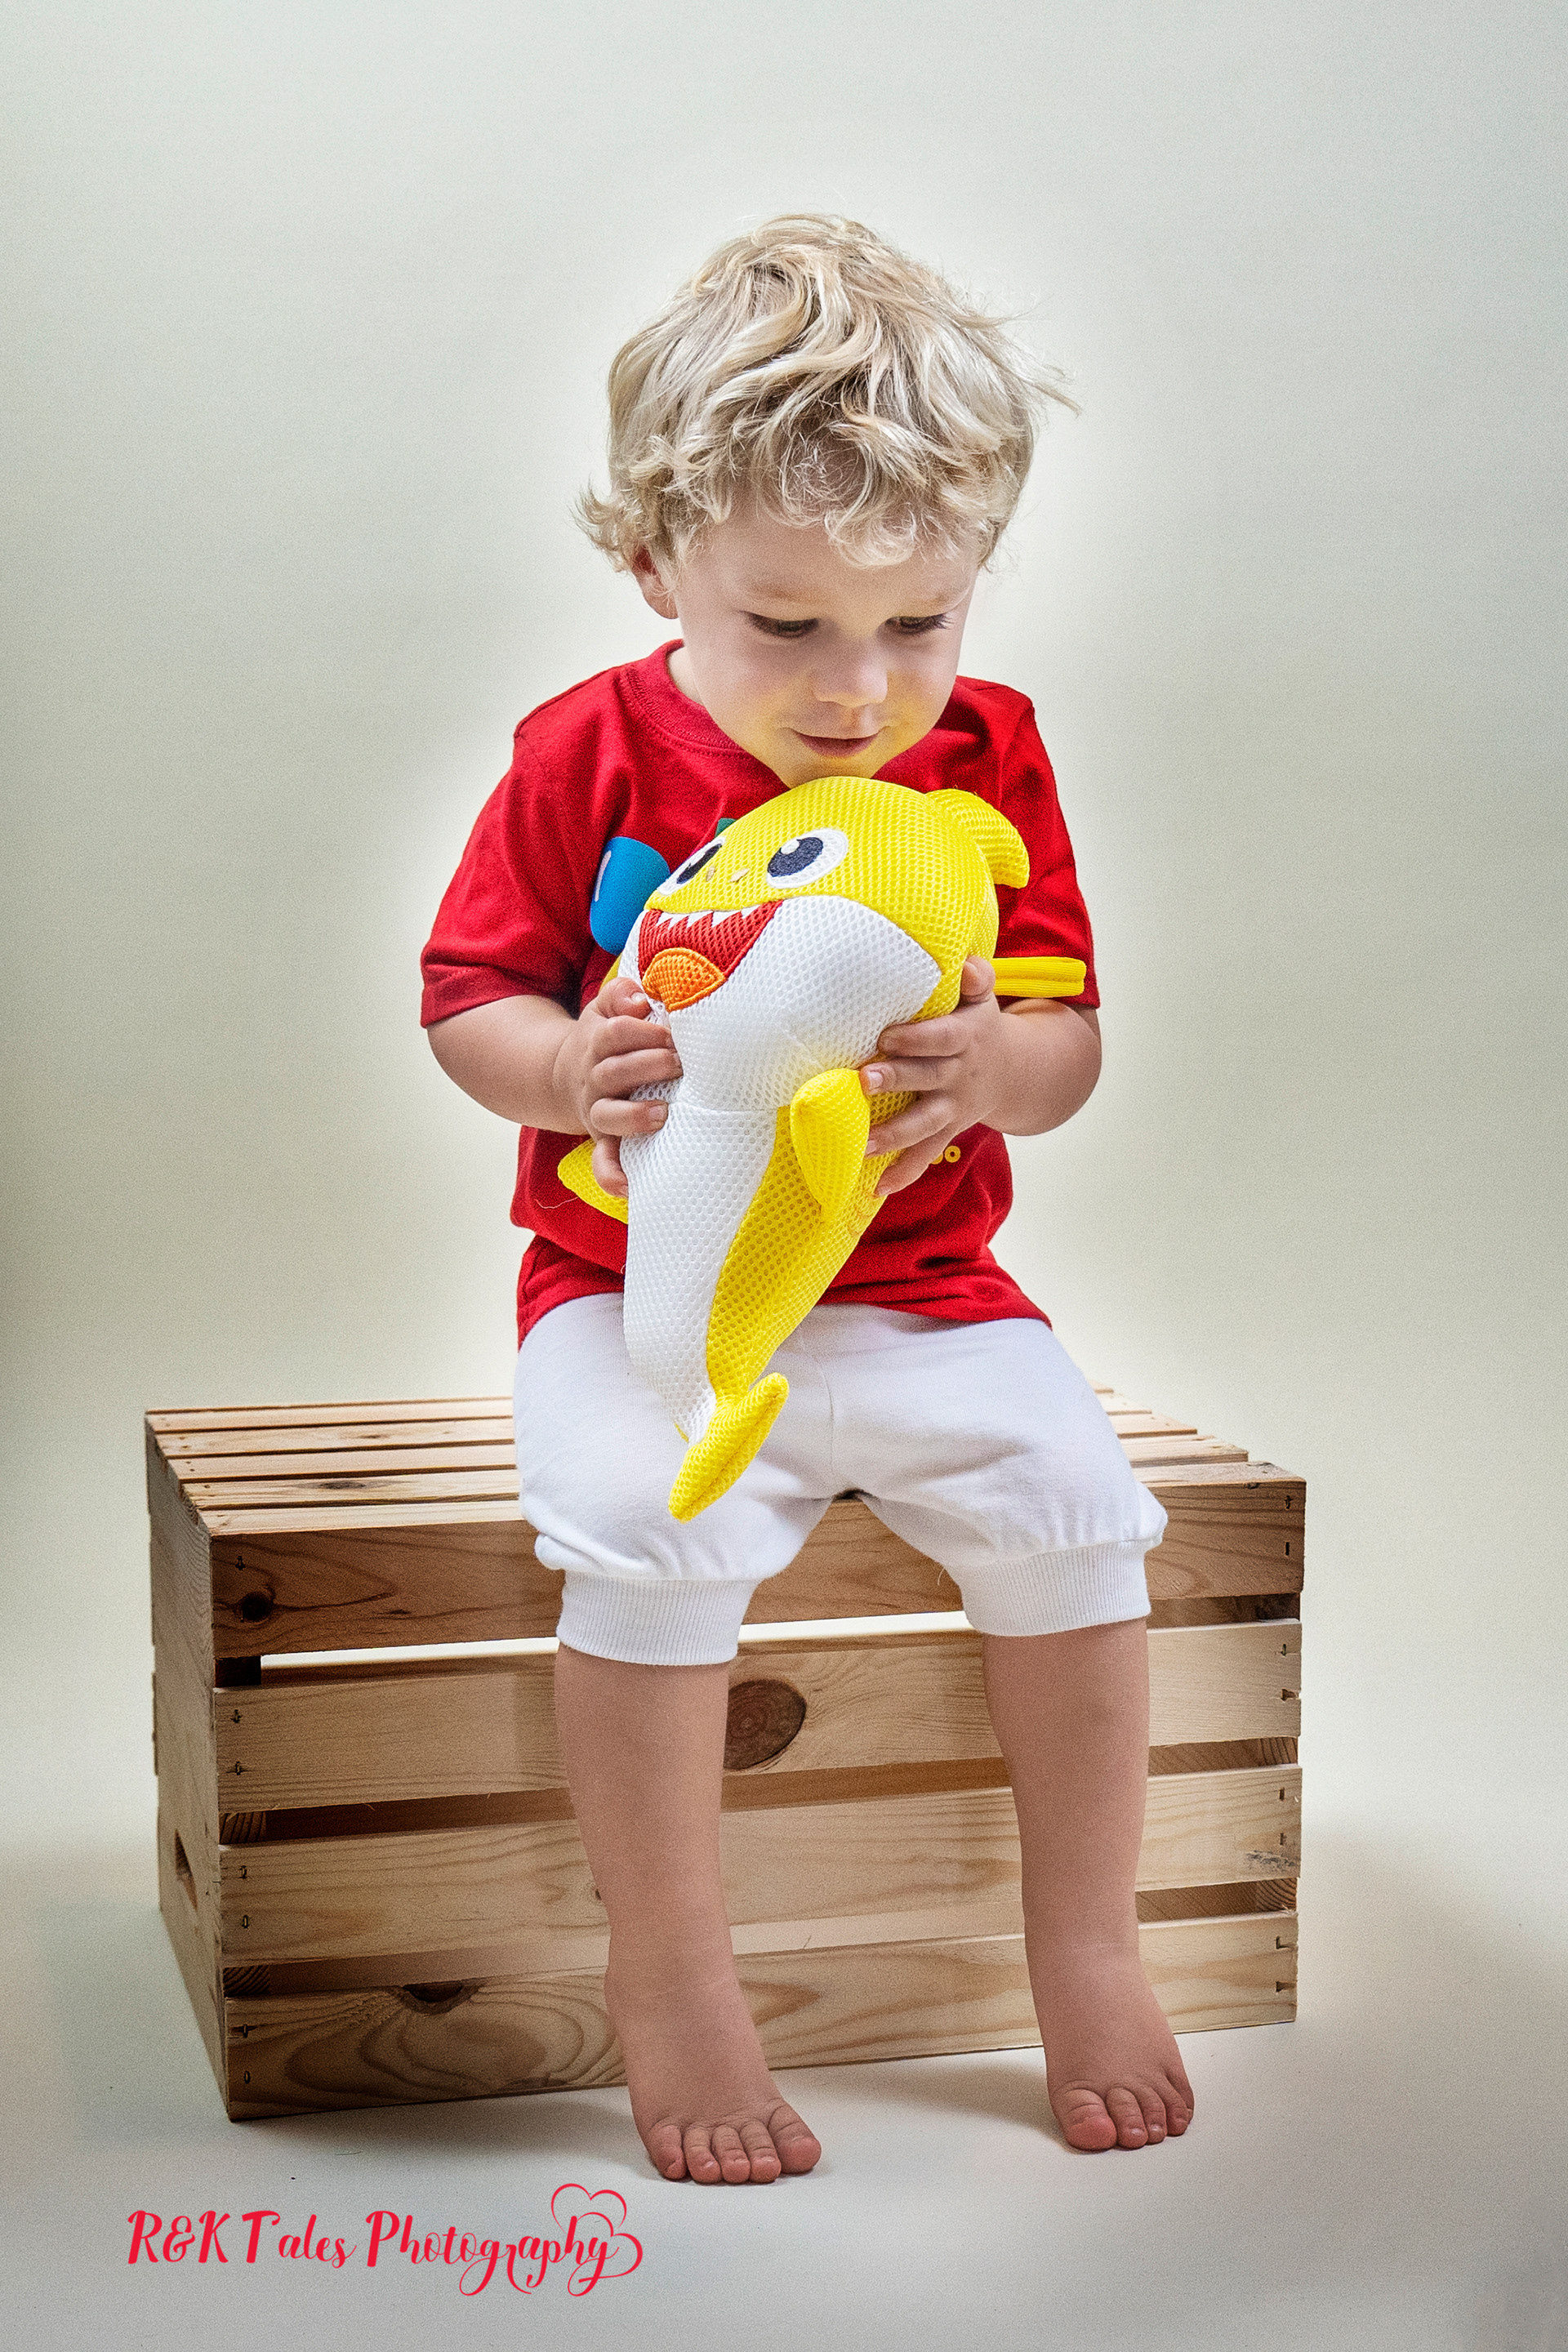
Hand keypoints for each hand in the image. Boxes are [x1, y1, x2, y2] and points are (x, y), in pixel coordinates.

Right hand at [552, 974, 680, 1198]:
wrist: (563, 1074)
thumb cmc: (604, 1038)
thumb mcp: (604, 1009)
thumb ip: (621, 995)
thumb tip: (641, 1000)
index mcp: (599, 1042)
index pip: (617, 1032)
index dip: (644, 1030)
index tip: (672, 1032)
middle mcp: (595, 1077)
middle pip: (615, 1071)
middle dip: (648, 1065)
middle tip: (678, 1062)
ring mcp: (596, 1110)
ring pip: (608, 1115)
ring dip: (633, 1117)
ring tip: (662, 1114)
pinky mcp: (600, 1138)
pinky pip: (602, 1159)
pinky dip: (611, 1174)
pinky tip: (628, 1186)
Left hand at [859, 956, 1010, 1195]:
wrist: (1014, 1072)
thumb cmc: (980, 1026)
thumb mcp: (984, 1000)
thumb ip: (977, 980)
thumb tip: (968, 966)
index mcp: (966, 1038)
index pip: (941, 1038)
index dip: (916, 1038)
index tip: (886, 1036)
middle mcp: (959, 1076)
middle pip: (928, 1079)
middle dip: (896, 1080)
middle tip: (863, 1080)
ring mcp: (953, 1108)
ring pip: (924, 1124)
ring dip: (893, 1135)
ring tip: (862, 1144)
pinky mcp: (947, 1131)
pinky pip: (926, 1154)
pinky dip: (905, 1172)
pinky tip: (878, 1186)